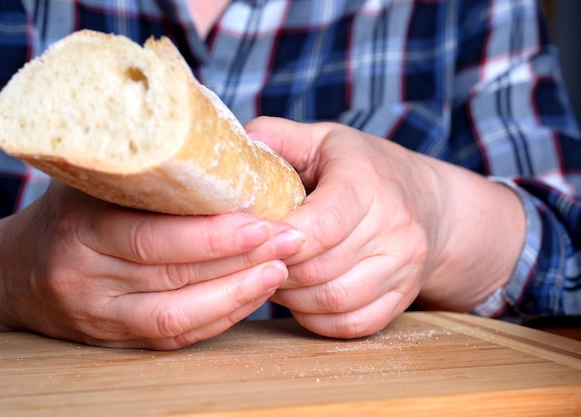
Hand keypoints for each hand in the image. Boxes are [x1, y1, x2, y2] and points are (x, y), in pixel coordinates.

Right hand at [0, 182, 303, 348]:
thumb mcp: (92, 178)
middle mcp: (84, 275)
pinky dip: (220, 318)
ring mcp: (99, 315)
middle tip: (288, 240)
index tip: (263, 218)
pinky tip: (254, 294)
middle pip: (170, 274)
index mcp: (79, 224)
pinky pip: (175, 336)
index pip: (150, 234)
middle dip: (237, 259)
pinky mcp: (115, 341)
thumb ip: (143, 162)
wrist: (16, 273)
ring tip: (281, 269)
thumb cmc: (69, 212)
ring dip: (237, 294)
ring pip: (177, 314)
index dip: (211, 233)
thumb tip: (206, 123)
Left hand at [245, 117, 525, 338]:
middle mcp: (395, 227)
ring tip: (274, 276)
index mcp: (368, 182)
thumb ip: (276, 138)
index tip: (249, 238)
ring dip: (293, 297)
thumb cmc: (364, 168)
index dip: (279, 239)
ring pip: (334, 300)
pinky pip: (352, 324)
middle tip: (252, 260)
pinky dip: (317, 319)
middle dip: (276, 269)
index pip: (323, 224)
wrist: (429, 202)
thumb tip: (235, 153)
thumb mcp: (323, 139)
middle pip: (321, 267)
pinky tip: (301, 298)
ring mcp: (404, 267)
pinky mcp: (404, 297)